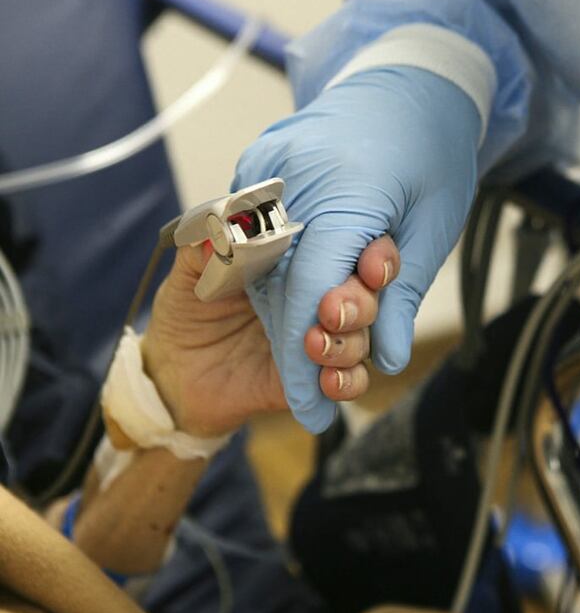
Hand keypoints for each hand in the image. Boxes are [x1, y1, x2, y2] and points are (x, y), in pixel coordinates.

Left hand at [141, 237, 397, 436]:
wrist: (173, 369)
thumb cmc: (188, 307)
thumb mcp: (189, 271)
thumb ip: (204, 248)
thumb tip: (222, 231)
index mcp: (304, 257)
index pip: (356, 247)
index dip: (374, 254)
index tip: (368, 264)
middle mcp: (322, 295)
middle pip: (369, 294)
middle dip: (361, 302)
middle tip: (332, 311)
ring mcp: (323, 337)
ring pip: (365, 336)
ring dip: (351, 343)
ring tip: (315, 345)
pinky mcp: (316, 377)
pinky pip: (350, 380)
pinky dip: (347, 382)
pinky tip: (327, 382)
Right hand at [233, 66, 482, 431]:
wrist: (412, 82)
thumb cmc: (433, 154)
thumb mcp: (434, 229)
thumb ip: (402, 296)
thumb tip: (384, 359)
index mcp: (346, 188)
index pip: (310, 292)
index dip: (308, 360)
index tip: (315, 412)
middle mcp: (293, 175)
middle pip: (277, 286)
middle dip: (301, 343)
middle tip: (332, 379)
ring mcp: (266, 165)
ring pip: (260, 268)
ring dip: (289, 313)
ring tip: (334, 334)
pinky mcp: (257, 164)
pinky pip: (254, 237)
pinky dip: (279, 277)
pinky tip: (312, 294)